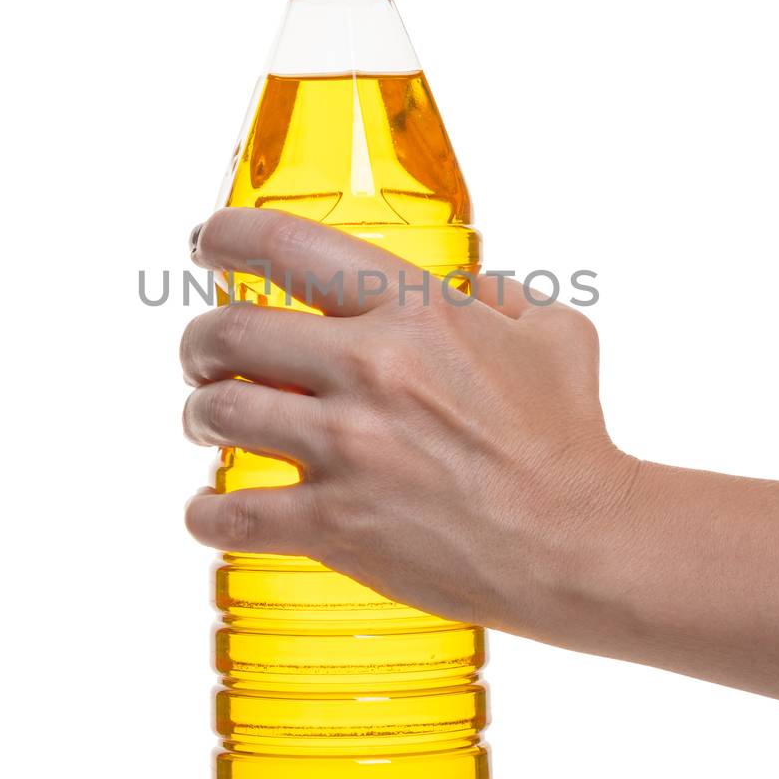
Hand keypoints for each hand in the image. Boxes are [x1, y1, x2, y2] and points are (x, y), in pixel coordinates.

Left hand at [180, 208, 636, 638]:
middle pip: (228, 332)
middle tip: (205, 357)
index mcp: (414, 309)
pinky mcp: (334, 523)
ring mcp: (346, 448)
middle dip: (200, 342)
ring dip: (200, 414)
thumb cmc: (569, 438)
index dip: (226, 236)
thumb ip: (506, 295)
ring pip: (218, 411)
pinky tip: (211, 511)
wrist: (579, 542)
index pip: (285, 244)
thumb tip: (478, 288)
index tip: (207, 244)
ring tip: (209, 422)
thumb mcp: (554, 334)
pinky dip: (206, 512)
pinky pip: (231, 513)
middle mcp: (369, 367)